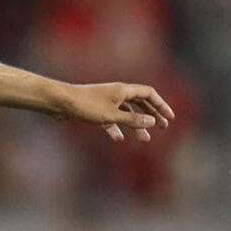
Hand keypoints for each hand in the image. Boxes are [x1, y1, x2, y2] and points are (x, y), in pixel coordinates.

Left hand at [56, 82, 174, 142]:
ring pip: (127, 113)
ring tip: (145, 139)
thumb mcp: (112, 115)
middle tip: (162, 127)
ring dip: (136, 125)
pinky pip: (112, 119)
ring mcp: (107, 101)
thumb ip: (133, 120)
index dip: (161, 105)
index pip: (149, 94)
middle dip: (152, 115)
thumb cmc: (86, 106)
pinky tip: (118, 139)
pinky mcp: (96, 110)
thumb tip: (152, 121)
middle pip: (140, 103)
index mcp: (123, 90)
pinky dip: (117, 128)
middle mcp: (117, 93)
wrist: (60, 102)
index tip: (169, 118)